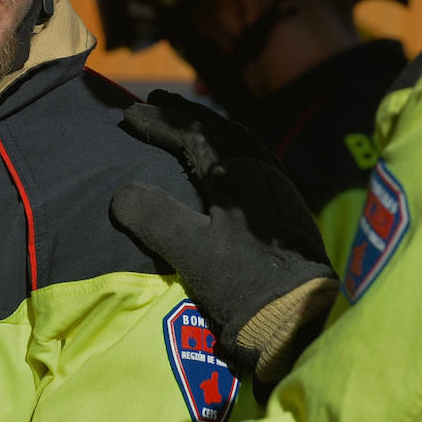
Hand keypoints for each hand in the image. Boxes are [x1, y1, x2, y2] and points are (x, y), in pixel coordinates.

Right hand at [110, 90, 336, 382]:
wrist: (300, 321)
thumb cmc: (245, 285)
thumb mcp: (192, 253)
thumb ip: (156, 218)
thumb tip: (121, 194)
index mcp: (240, 175)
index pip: (193, 134)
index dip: (158, 122)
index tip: (127, 115)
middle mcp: (264, 171)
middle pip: (220, 129)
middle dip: (185, 114)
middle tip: (155, 100)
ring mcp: (280, 187)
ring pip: (242, 140)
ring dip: (210, 125)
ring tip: (187, 120)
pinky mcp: (288, 206)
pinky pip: (256, 156)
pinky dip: (231, 145)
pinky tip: (225, 157)